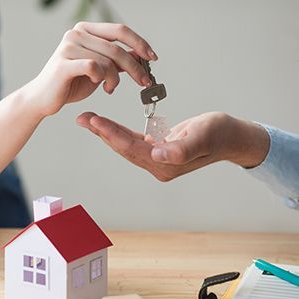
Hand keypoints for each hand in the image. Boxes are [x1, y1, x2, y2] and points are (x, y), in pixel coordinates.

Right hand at [27, 22, 156, 117]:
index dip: (139, 43)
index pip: (120, 31)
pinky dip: (102, 79)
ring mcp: (68, 47)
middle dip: (135, 67)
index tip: (152, 58)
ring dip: (115, 79)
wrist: (43, 99)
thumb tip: (140, 55)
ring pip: (107, 61)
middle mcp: (76, 34)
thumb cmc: (70, 84)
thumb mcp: (98, 70)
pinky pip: (94, 68)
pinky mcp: (63, 64)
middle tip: (144, 82)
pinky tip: (100, 86)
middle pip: (117, 48)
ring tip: (110, 89)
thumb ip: (115, 61)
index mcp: (85, 30)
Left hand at [77, 111, 269, 180]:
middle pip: (123, 148)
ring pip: (125, 145)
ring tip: (88, 119)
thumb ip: (182, 148)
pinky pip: (133, 141)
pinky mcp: (157, 151)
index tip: (94, 121)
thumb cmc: (220, 133)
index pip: (132, 148)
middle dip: (102, 132)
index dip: (112, 134)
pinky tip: (106, 125)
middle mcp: (157, 165)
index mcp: (166, 164)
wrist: (231, 137)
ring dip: (106, 132)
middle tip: (82, 118)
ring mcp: (157, 160)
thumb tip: (158, 155)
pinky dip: (118, 132)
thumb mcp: (203, 136)